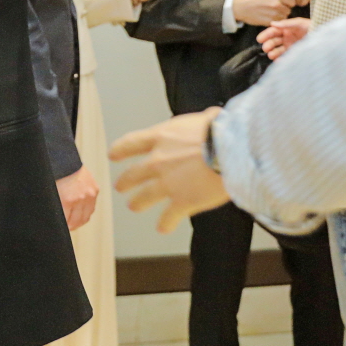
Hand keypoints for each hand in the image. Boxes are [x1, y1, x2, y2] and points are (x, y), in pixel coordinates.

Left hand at [56, 166, 98, 230]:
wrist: (66, 160)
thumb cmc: (56, 174)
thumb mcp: (52, 192)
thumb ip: (57, 207)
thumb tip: (57, 218)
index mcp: (67, 200)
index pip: (66, 222)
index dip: (63, 227)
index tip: (61, 229)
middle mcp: (81, 198)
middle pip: (77, 222)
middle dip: (71, 227)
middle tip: (67, 228)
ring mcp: (90, 194)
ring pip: (86, 217)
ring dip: (79, 222)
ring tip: (73, 224)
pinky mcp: (95, 190)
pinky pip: (91, 208)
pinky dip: (86, 212)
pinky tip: (80, 214)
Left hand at [111, 108, 231, 233]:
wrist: (232, 149)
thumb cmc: (223, 131)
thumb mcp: (207, 118)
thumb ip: (203, 121)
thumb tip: (213, 117)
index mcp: (163, 137)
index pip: (132, 143)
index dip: (120, 150)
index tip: (113, 155)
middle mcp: (159, 160)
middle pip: (134, 173)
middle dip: (125, 181)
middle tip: (120, 186)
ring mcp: (168, 183)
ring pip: (144, 196)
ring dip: (138, 202)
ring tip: (134, 206)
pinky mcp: (183, 201)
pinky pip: (169, 216)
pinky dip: (165, 223)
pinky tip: (163, 228)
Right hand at [230, 0, 291, 26]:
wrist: (238, 6)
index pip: (293, 0)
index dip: (289, 1)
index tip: (284, 2)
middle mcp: (277, 3)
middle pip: (290, 9)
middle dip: (285, 8)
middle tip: (276, 7)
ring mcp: (274, 13)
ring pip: (285, 16)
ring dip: (280, 15)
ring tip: (271, 11)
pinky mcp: (270, 22)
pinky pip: (278, 22)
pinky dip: (275, 20)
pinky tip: (267, 16)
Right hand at [257, 16, 311, 60]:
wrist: (324, 38)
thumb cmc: (312, 27)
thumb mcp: (300, 23)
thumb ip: (286, 23)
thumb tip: (272, 23)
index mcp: (286, 29)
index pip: (273, 32)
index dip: (266, 35)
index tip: (259, 39)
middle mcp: (286, 38)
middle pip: (274, 41)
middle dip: (268, 45)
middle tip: (265, 48)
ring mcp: (290, 47)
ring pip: (277, 50)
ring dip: (273, 53)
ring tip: (271, 55)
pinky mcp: (293, 54)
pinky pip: (284, 58)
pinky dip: (280, 60)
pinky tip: (278, 61)